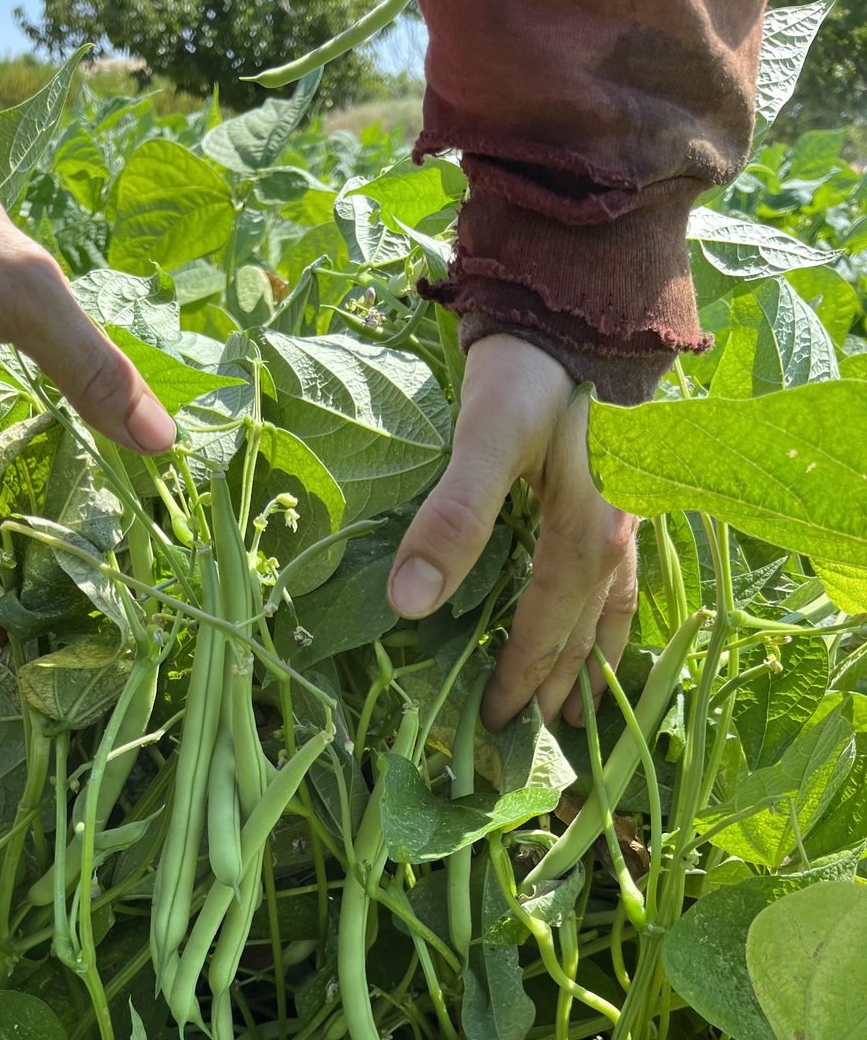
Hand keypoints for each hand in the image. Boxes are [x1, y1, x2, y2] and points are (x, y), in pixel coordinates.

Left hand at [387, 335, 638, 729]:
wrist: (584, 298)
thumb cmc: (536, 369)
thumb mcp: (486, 439)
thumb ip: (452, 518)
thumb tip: (409, 606)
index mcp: (586, 541)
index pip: (546, 636)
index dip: (516, 684)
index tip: (490, 727)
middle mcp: (618, 540)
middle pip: (585, 637)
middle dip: (557, 692)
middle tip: (534, 741)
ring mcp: (629, 517)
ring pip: (614, 612)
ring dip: (596, 665)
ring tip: (582, 709)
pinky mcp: (624, 492)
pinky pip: (623, 579)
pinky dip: (610, 618)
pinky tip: (602, 621)